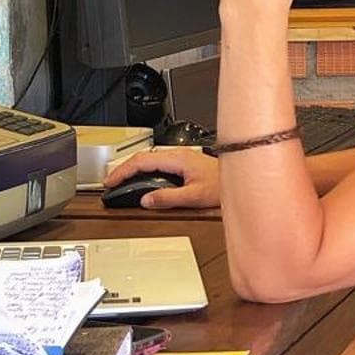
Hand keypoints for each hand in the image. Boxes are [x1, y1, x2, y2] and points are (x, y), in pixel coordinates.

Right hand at [103, 146, 219, 209]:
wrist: (243, 178)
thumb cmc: (224, 186)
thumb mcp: (194, 197)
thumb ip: (168, 198)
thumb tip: (146, 200)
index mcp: (177, 159)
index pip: (141, 161)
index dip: (122, 171)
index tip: (110, 182)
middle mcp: (177, 154)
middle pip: (142, 157)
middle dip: (123, 169)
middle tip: (110, 183)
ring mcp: (181, 157)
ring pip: (149, 159)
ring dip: (133, 169)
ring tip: (121, 181)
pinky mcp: (184, 162)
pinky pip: (157, 163)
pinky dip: (144, 170)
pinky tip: (142, 179)